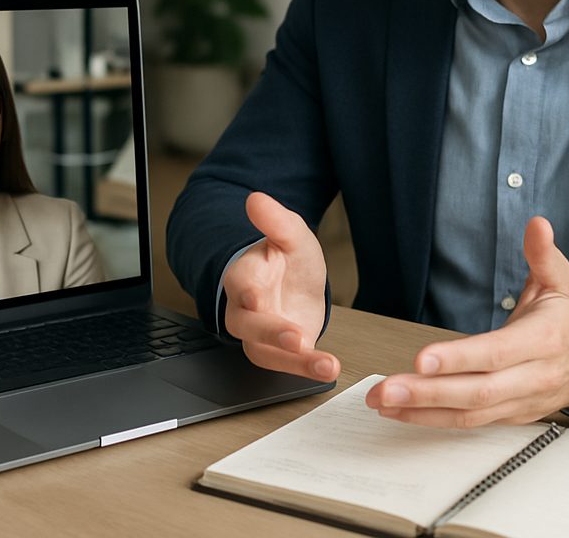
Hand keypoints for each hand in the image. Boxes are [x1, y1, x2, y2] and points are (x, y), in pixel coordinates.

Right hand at [222, 191, 339, 381]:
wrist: (295, 284)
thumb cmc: (288, 259)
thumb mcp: (292, 235)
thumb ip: (276, 221)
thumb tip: (256, 198)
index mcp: (245, 274)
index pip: (239, 282)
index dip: (245, 291)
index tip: (253, 297)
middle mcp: (245, 308)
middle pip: (245, 323)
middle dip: (268, 332)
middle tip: (295, 338)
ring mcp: (258, 333)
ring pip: (262, 351)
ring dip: (293, 360)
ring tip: (325, 364)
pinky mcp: (276, 352)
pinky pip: (285, 365)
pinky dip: (306, 369)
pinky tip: (328, 367)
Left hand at [365, 216, 568, 427]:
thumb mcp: (560, 281)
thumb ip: (543, 254)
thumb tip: (537, 225)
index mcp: (543, 341)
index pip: (496, 353)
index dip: (459, 358)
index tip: (422, 359)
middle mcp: (531, 378)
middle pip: (477, 391)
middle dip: (428, 392)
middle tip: (386, 389)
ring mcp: (520, 402)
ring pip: (470, 413)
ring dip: (422, 411)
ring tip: (383, 401)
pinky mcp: (509, 416)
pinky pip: (469, 422)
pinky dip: (432, 419)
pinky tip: (401, 412)